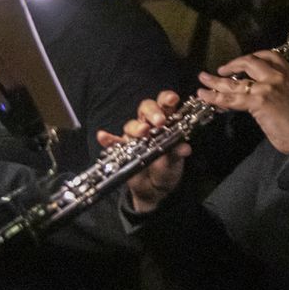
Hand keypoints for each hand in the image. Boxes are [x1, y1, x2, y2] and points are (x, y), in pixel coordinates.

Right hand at [97, 90, 188, 213]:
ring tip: (143, 132)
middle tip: (159, 121)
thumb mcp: (174, 162)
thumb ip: (177, 154)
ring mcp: (134, 137)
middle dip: (152, 112)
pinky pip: (113, 142)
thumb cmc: (167, 170)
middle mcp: (149, 127)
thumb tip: (185, 148)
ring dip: (136, 126)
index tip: (173, 100)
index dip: (167, 99)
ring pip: (131, 124)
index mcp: (166, 124)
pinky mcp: (123, 150)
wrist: (154, 190)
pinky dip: (107, 139)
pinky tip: (103, 136)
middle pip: (146, 110)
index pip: (165, 105)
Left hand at [198, 50, 288, 155]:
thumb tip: (257, 97)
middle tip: (220, 70)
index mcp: (288, 75)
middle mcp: (277, 76)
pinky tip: (205, 96)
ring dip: (216, 81)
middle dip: (232, 65)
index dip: (251, 58)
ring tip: (203, 80)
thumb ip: (276, 92)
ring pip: (235, 82)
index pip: (269, 56)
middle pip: (249, 62)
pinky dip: (215, 97)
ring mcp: (266, 87)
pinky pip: (232, 98)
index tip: (240, 63)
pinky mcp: (258, 101)